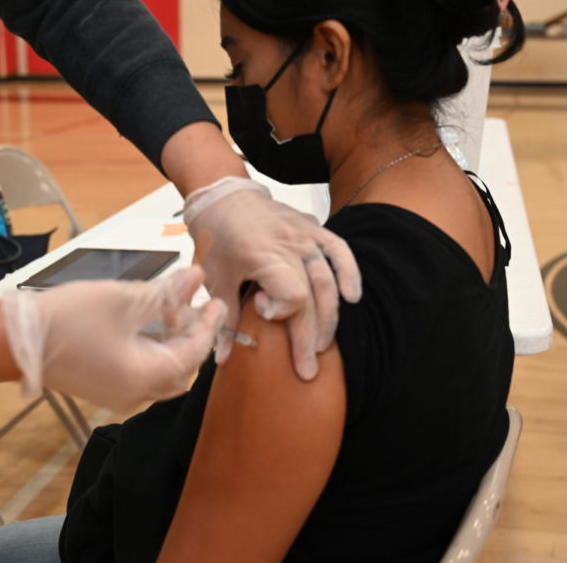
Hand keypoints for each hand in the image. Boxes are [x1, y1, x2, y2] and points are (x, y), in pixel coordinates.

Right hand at [1, 266, 225, 411]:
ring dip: (173, 343)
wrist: (16, 340)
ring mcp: (119, 396)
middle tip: (197, 305)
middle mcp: (136, 395)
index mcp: (145, 377)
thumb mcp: (124, 299)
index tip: (216, 301)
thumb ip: (166, 292)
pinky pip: (143, 375)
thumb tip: (196, 277)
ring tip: (172, 308)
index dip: (208, 325)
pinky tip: (150, 323)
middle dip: (194, 337)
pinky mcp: (105, 390)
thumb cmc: (69, 318)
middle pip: (183, 370)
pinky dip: (154, 351)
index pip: (193, 354)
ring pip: (164, 373)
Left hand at [183, 178, 361, 379]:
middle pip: (313, 296)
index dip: (281, 313)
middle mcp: (290, 244)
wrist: (223, 196)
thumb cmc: (216, 238)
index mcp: (263, 254)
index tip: (261, 311)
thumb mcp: (214, 278)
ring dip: (329, 317)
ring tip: (323, 346)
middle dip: (311, 337)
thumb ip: (223, 319)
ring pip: (329, 280)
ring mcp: (305, 235)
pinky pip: (339, 251)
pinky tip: (352, 298)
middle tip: (307, 369)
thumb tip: (224, 359)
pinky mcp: (314, 228)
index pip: (293, 295)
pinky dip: (349, 273)